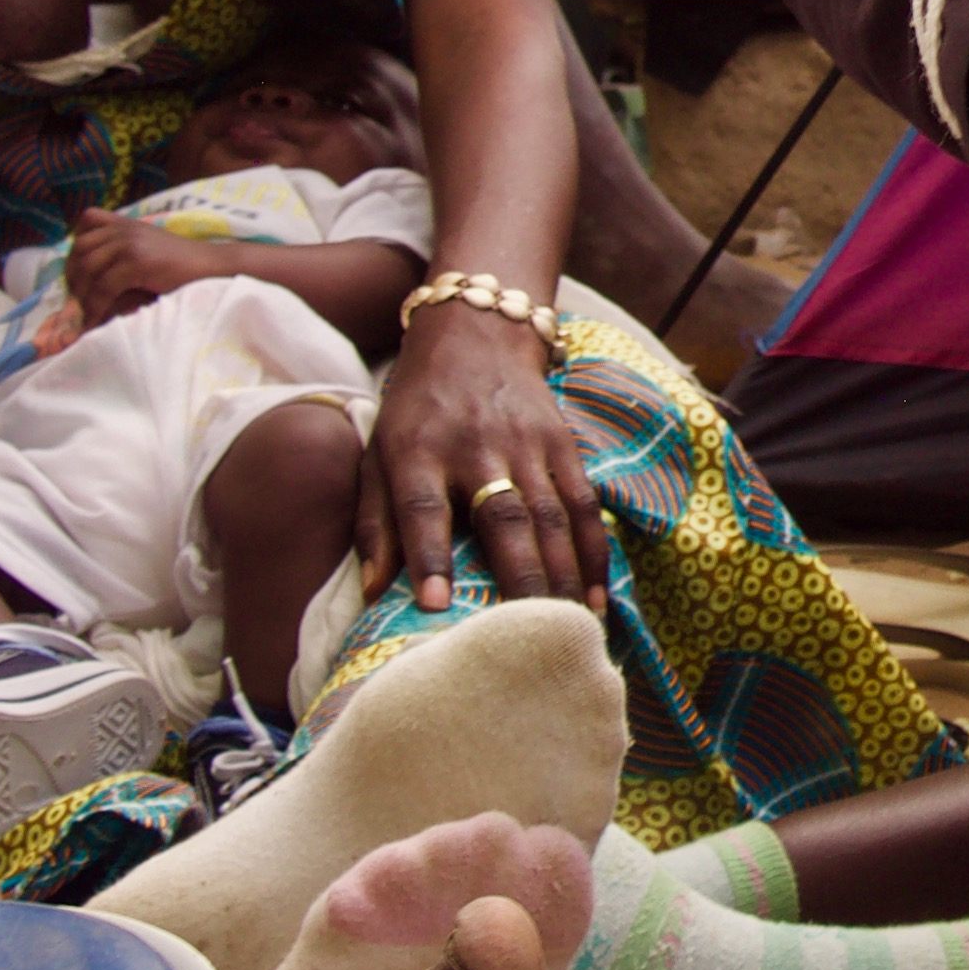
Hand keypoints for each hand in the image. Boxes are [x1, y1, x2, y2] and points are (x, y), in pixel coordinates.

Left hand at [63, 209, 210, 328]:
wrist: (214, 268)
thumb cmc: (184, 267)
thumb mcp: (150, 249)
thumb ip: (124, 252)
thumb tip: (91, 278)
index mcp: (128, 223)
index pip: (87, 221)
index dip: (77, 247)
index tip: (80, 273)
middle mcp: (126, 229)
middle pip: (81, 248)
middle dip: (74, 276)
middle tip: (78, 301)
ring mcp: (131, 243)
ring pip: (88, 268)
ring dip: (81, 295)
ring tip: (85, 314)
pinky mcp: (138, 262)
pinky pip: (103, 287)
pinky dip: (95, 307)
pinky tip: (97, 320)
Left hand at [362, 300, 601, 608]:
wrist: (475, 331)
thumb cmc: (416, 408)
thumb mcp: (378, 453)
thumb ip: (374, 522)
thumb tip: (373, 592)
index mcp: (418, 452)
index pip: (423, 508)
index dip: (430, 556)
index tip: (436, 605)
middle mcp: (475, 448)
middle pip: (504, 519)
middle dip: (519, 581)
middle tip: (529, 637)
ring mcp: (526, 444)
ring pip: (551, 517)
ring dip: (563, 577)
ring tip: (569, 631)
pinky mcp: (563, 443)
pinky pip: (583, 504)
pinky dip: (592, 553)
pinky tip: (595, 598)